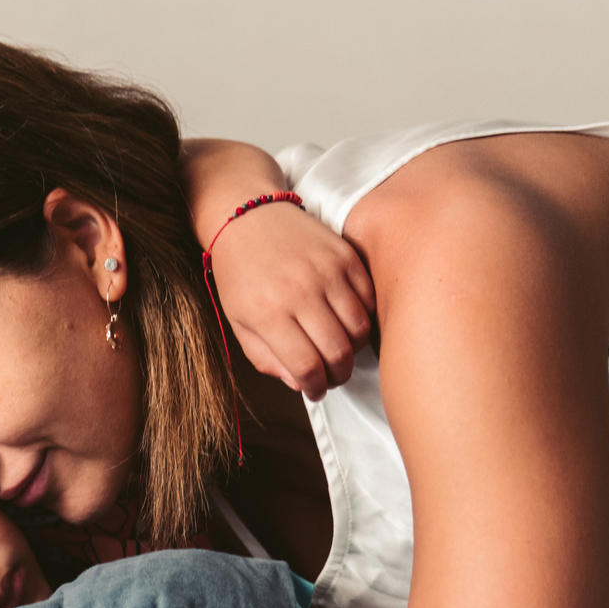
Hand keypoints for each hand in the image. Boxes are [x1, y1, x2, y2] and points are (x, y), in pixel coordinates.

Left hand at [209, 202, 375, 398]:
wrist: (248, 217)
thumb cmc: (240, 274)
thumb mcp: (239, 323)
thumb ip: (267, 359)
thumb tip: (302, 383)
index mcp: (269, 313)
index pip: (307, 366)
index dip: (316, 387)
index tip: (316, 390)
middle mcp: (301, 292)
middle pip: (339, 352)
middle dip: (338, 374)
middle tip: (332, 376)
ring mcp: (327, 271)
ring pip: (359, 328)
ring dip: (353, 348)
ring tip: (339, 349)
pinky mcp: (345, 255)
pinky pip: (369, 299)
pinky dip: (363, 317)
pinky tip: (346, 321)